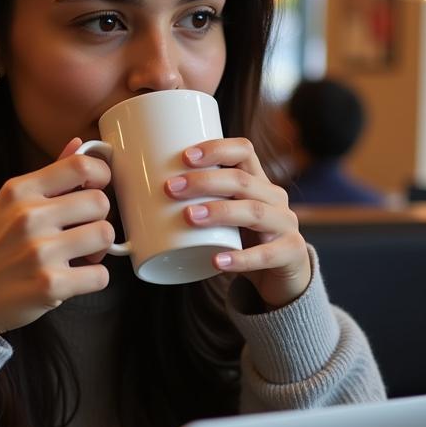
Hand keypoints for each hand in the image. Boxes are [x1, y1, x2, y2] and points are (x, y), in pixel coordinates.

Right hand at [0, 138, 114, 337]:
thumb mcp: (5, 204)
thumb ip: (46, 177)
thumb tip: (78, 144)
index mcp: (19, 191)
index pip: (81, 165)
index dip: (101, 176)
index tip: (95, 189)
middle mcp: (29, 217)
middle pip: (100, 202)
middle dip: (98, 217)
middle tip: (83, 231)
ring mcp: (40, 252)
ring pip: (105, 235)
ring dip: (99, 249)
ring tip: (79, 256)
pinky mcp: (50, 285)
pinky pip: (100, 275)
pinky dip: (92, 279)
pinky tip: (73, 279)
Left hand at [165, 137, 311, 308]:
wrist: (283, 277)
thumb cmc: (242, 240)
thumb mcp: (224, 217)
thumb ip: (196, 205)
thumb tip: (135, 201)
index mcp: (258, 182)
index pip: (243, 151)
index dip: (215, 149)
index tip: (183, 156)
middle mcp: (275, 198)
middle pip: (242, 181)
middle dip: (205, 181)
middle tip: (171, 188)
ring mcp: (286, 225)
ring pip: (255, 212)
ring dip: (219, 212)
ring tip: (189, 217)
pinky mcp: (290, 254)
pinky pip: (266, 255)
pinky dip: (240, 259)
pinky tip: (217, 260)